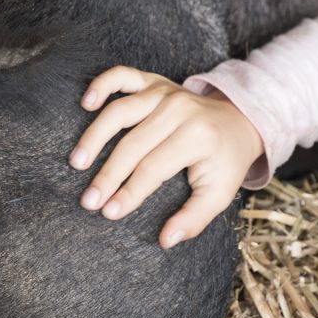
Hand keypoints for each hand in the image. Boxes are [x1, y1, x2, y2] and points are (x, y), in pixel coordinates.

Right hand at [68, 66, 263, 247]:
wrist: (239, 121)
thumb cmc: (225, 161)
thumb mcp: (219, 193)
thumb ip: (194, 219)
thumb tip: (165, 241)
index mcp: (198, 137)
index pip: (153, 169)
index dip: (129, 193)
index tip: (108, 213)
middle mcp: (180, 110)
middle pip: (132, 145)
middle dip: (107, 176)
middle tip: (87, 201)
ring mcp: (165, 92)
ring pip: (120, 112)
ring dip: (94, 136)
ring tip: (77, 162)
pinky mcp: (154, 82)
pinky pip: (122, 76)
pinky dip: (102, 84)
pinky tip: (85, 103)